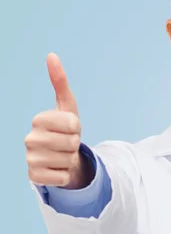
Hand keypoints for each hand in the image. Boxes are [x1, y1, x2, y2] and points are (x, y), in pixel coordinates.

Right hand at [25, 53, 87, 187]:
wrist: (61, 157)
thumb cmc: (65, 131)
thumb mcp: (67, 107)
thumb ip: (60, 82)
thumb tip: (51, 55)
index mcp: (38, 120)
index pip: (72, 123)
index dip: (77, 128)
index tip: (70, 128)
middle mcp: (29, 139)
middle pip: (71, 143)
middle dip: (75, 144)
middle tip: (68, 144)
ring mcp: (30, 159)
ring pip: (67, 160)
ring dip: (71, 159)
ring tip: (63, 155)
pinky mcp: (34, 177)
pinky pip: (61, 177)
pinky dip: (65, 174)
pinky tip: (58, 169)